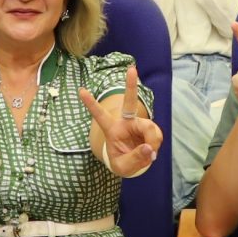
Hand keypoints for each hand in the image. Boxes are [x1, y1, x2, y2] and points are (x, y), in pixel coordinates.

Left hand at [80, 62, 163, 178]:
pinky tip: (152, 151)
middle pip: (129, 102)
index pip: (99, 115)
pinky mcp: (149, 129)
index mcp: (111, 129)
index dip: (91, 104)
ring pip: (149, 128)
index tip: (80, 91)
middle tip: (132, 69)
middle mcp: (125, 123)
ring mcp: (138, 124)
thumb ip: (135, 158)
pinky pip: (156, 134)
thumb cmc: (122, 162)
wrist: (133, 164)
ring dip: (152, 141)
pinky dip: (156, 144)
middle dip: (131, 86)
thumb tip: (149, 147)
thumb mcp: (123, 167)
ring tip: (150, 154)